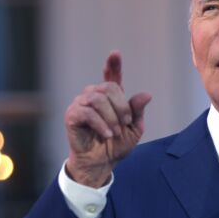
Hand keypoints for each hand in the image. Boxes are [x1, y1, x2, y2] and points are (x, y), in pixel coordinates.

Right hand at [65, 51, 151, 186]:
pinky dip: (100, 124)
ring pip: (98, 99)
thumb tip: (146, 94)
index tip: (115, 54)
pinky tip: (106, 135)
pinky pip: (87, 112)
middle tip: (124, 124)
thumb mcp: (133, 129)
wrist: (101, 163)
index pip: (111, 75)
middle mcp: (94, 96)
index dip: (113, 64)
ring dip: (111, 118)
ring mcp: (81, 104)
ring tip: (114, 133)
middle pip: (109, 88)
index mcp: (110, 97)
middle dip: (121, 107)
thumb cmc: (116, 145)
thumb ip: (137, 111)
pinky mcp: (72, 115)